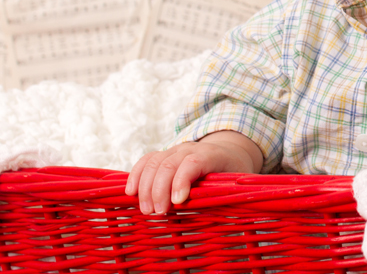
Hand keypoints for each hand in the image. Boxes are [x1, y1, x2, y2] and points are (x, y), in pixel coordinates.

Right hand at [125, 130, 262, 214]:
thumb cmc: (232, 172)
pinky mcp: (164, 154)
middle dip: (160, 190)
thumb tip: (218, 217)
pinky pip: (146, 161)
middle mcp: (191, 148)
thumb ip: (225, 194)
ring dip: (146, 187)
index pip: (193, 162)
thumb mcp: (236, 182)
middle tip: (158, 213)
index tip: (176, 202)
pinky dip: (136, 176)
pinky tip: (131, 193)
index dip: (182, 181)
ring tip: (147, 210)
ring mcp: (176, 150)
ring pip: (154, 162)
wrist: (229, 152)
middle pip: (169, 164)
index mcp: (212, 155)